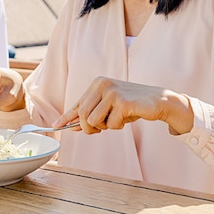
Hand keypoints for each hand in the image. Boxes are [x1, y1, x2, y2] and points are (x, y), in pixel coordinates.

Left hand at [56, 77, 192, 134]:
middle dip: (89, 128)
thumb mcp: (109, 107)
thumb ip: (92, 114)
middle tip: (100, 129)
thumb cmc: (133, 105)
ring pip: (94, 121)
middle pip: (83, 115)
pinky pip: (111, 124)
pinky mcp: (122, 102)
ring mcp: (112, 92)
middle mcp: (102, 84)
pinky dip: (118, 126)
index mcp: (97, 83)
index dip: (66, 117)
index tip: (54, 125)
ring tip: (117, 119)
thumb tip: (72, 126)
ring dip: (105, 127)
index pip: (78, 104)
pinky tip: (127, 117)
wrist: (159, 101)